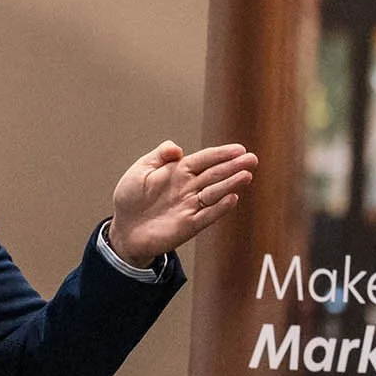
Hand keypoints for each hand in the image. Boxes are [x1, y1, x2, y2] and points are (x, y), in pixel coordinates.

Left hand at [108, 140, 254, 267]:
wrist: (124, 228)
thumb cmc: (131, 197)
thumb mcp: (140, 170)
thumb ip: (159, 155)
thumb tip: (177, 147)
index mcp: (179, 171)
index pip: (205, 159)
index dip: (221, 154)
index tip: (239, 149)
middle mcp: (189, 188)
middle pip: (214, 175)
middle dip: (233, 166)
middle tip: (252, 159)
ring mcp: (190, 206)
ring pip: (214, 193)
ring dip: (230, 185)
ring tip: (246, 175)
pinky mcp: (188, 225)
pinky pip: (206, 216)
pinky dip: (218, 208)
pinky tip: (232, 198)